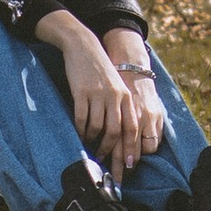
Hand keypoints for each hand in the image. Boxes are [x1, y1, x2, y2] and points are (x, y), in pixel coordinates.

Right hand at [50, 16, 159, 180]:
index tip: (128, 164)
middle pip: (115, 131)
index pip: (132, 127)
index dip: (130, 147)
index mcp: (125, 96)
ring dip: (93, 141)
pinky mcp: (81, 93)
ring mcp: (98, 95)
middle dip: (109, 150)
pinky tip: (79, 135)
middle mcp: (114, 97)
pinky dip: (80, 130)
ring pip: (97, 127)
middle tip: (103, 160)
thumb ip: (120, 107)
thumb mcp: (115, 87)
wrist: (84, 47)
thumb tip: (120, 134)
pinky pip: (81, 119)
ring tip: (89, 146)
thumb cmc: (100, 70)